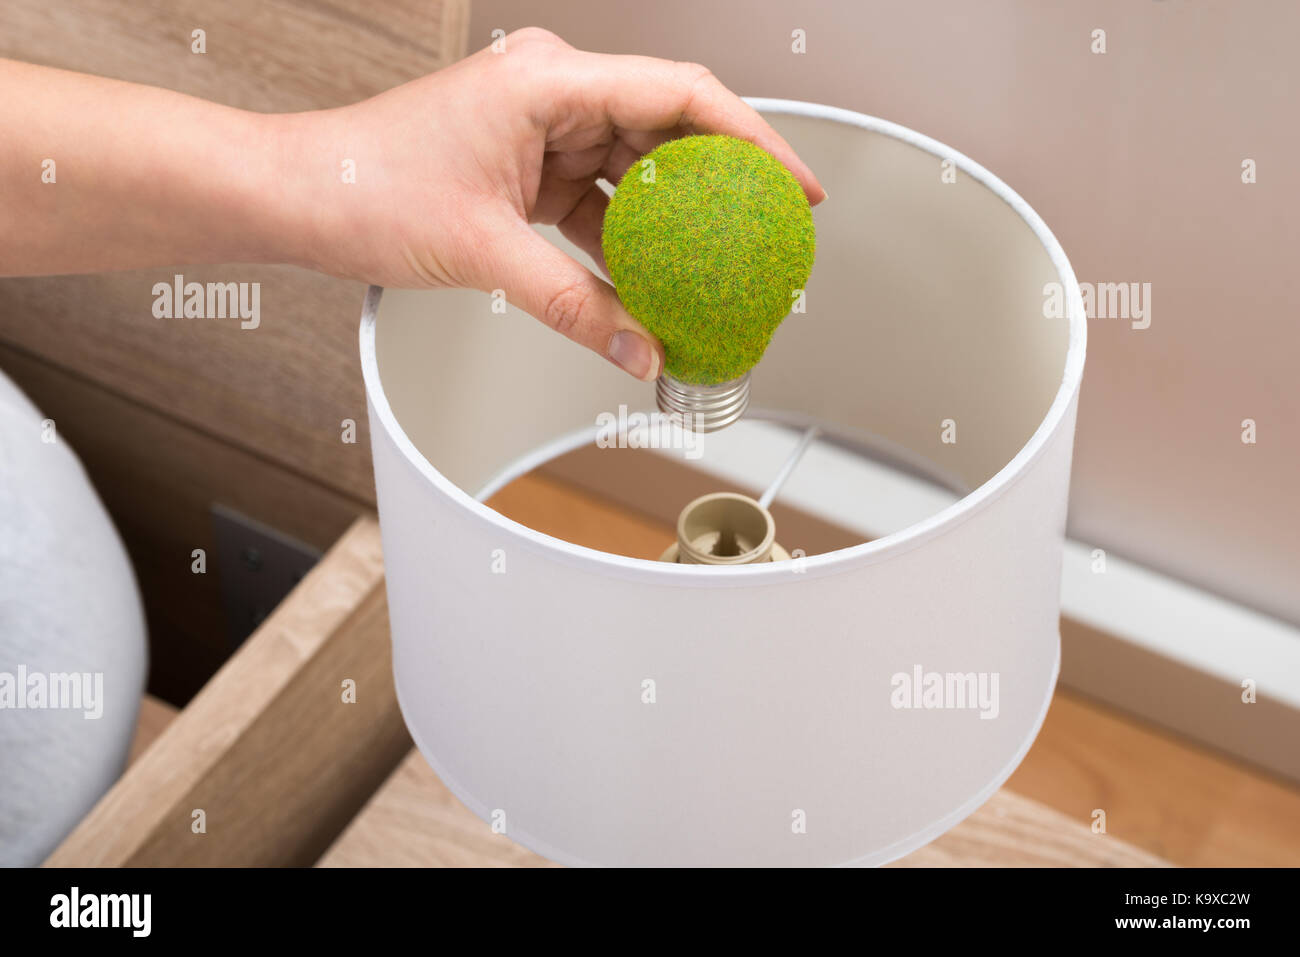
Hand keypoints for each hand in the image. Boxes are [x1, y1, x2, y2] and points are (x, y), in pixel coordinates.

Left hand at [292, 28, 826, 379]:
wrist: (303, 196)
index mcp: (547, 80)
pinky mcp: (531, 166)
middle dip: (724, 182)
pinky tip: (653, 280)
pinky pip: (603, 200)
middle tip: (769, 230)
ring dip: (677, 219)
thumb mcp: (485, 254)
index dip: (753, 138)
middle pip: (670, 127)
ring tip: (720, 264)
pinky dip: (630, 241)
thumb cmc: (364, 185)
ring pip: (640, 168)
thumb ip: (574, 309)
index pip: (681, 94)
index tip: (793, 184)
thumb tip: (639, 352)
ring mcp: (543, 129)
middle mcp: (552, 93)